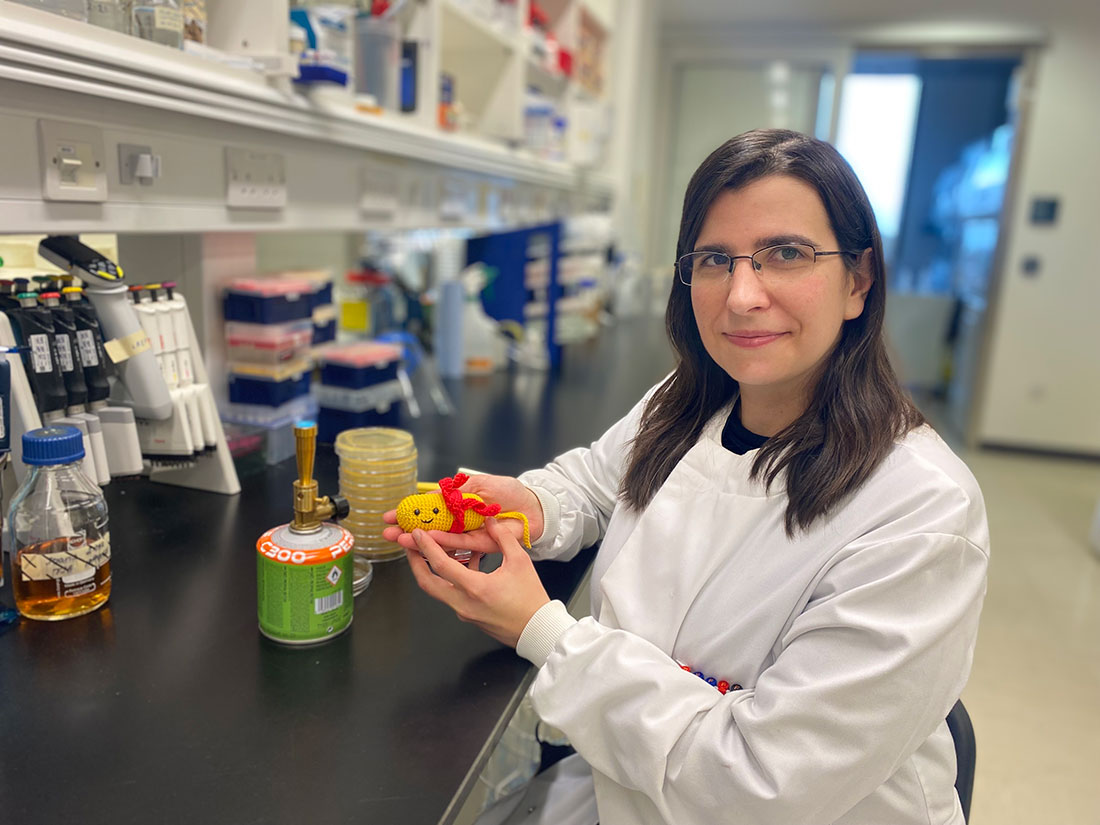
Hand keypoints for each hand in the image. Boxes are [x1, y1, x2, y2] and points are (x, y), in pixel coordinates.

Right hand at [382, 474, 543, 562]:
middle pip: (429, 528)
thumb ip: (455, 491)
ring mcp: (469, 534)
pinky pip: (459, 543)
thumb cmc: (509, 492)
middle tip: (387, 532)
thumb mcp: (478, 484)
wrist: (534, 505)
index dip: (409, 513)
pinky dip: (443, 542)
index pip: (428, 511)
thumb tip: (431, 496)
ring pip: (440, 539)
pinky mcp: (481, 544)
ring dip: (419, 539)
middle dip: (407, 530)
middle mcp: (460, 522)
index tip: (390, 516)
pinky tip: (427, 541)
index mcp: (457, 506)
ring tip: (400, 539)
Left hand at [406, 518, 549, 646]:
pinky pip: (452, 594)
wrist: (537, 629)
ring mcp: (464, 612)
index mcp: (475, 588)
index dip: (426, 547)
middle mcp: (463, 603)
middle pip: (427, 583)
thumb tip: (490, 521)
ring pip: (437, 590)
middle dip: (414, 562)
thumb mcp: (520, 562)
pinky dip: (451, 579)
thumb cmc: (531, 599)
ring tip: (433, 551)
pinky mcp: (469, 616)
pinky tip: (465, 564)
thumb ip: (503, 538)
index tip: (417, 533)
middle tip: (409, 546)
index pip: (441, 565)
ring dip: (431, 570)